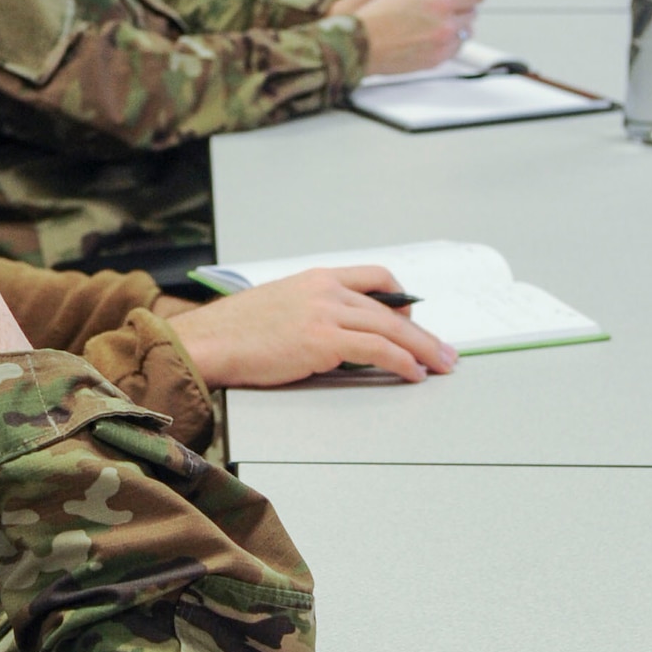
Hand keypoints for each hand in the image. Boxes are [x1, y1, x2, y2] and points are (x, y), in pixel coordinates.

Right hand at [159, 265, 456, 384]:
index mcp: (315, 278)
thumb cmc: (233, 333)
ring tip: (441, 366)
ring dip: (423, 350)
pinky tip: (413, 373)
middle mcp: (326, 290)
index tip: (414, 318)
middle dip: (423, 333)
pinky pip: (378, 350)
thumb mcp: (278, 307)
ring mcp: (326, 313)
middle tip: (445, 352)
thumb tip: (339, 336)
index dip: (401, 299)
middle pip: (391, 308)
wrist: (206, 342)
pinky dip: (402, 362)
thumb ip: (311, 312)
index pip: (374, 278)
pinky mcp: (323, 340)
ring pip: (392, 329)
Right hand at [348, 0, 482, 75]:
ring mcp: (443, 45)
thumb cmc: (379, 16)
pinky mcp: (436, 61)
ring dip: (456, 27)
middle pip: (472, 15)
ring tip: (434, 25)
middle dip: (462, 9)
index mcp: (441, 3)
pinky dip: (447, 43)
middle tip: (444, 8)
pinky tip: (429, 38)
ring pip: (465, 34)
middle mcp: (446, 25)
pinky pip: (453, 50)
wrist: (362, 45)